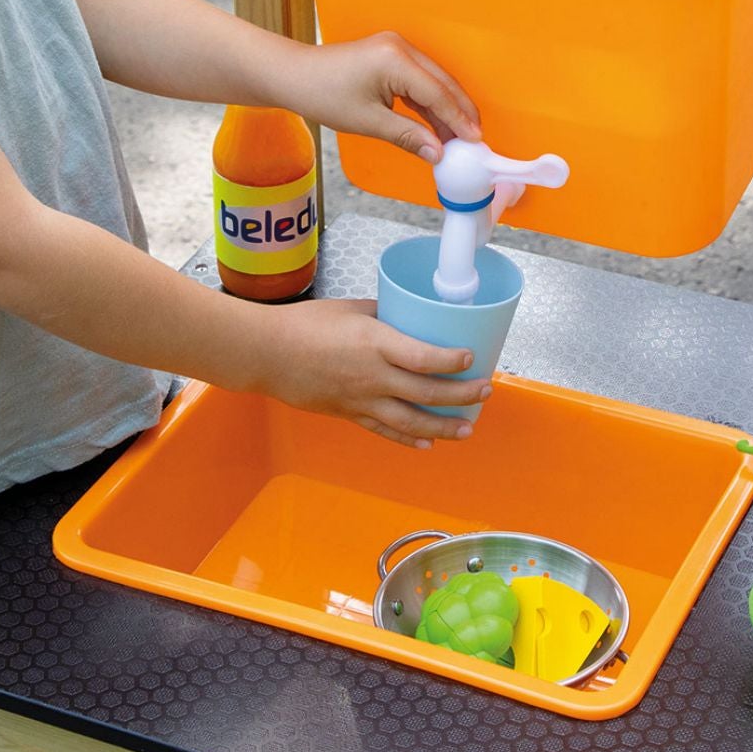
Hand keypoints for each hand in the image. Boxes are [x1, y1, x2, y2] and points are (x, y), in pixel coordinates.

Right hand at [259, 298, 492, 447]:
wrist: (267, 354)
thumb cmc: (305, 324)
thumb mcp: (351, 308)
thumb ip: (384, 315)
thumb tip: (409, 315)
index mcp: (375, 343)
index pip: (424, 357)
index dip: (453, 360)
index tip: (472, 357)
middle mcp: (373, 376)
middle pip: (427, 392)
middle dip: (462, 395)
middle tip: (484, 392)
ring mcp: (362, 400)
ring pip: (411, 421)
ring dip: (443, 427)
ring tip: (468, 429)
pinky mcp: (349, 414)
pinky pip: (385, 430)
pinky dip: (409, 439)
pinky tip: (427, 443)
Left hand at [299, 32, 480, 161]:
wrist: (294, 75)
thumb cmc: (323, 94)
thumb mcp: (368, 122)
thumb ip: (408, 136)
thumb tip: (438, 154)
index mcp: (396, 60)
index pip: (438, 93)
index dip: (458, 119)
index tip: (475, 140)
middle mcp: (401, 48)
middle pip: (443, 83)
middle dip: (460, 112)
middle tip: (474, 140)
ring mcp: (397, 49)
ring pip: (434, 82)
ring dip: (446, 109)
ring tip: (459, 137)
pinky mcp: (391, 56)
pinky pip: (420, 80)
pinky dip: (430, 103)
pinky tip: (437, 124)